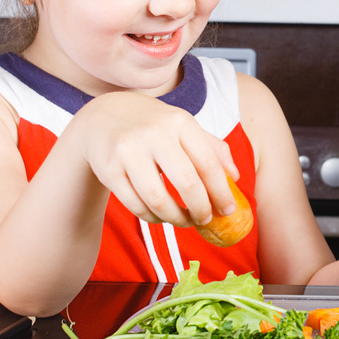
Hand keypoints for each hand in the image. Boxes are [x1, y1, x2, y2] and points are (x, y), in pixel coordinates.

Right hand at [74, 91, 239, 228]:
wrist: (103, 117)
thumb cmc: (154, 126)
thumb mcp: (183, 126)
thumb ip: (212, 148)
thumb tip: (235, 178)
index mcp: (179, 122)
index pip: (208, 162)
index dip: (221, 192)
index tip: (228, 211)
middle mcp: (154, 134)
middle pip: (186, 183)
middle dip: (201, 209)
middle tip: (205, 220)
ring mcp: (128, 151)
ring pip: (158, 200)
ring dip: (176, 218)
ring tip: (184, 220)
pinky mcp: (109, 170)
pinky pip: (136, 205)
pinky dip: (152, 217)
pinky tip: (160, 216)